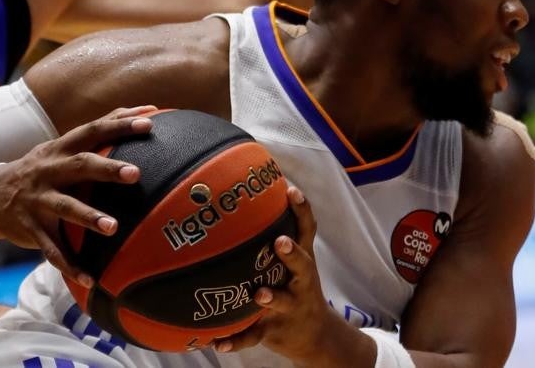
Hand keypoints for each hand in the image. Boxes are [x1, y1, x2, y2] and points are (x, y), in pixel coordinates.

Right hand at [0, 106, 156, 286]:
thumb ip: (98, 132)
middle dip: (107, 169)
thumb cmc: (42, 167)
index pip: (93, 130)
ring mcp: (39, 200)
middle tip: (136, 173)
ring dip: (89, 217)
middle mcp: (50, 171)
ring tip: (113, 227)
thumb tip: (146, 109)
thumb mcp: (61, 146)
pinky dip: (70, 265)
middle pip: (81, 166)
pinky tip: (90, 279)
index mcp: (61, 149)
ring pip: (65, 207)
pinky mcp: (31, 228)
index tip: (149, 121)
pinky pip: (51, 250)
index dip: (120, 125)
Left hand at [214, 187, 373, 367]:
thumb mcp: (295, 263)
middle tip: (280, 242)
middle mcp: (300, 282)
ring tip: (258, 295)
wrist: (316, 336)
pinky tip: (218, 343)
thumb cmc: (296, 287)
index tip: (291, 191)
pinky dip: (236, 340)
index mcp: (303, 262)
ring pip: (281, 302)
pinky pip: (253, 336)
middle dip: (292, 254)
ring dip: (272, 298)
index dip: (302, 210)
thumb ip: (277, 235)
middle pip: (302, 266)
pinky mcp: (274, 330)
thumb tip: (243, 193)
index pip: (307, 231)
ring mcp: (289, 307)